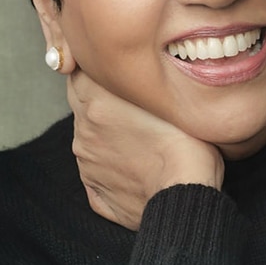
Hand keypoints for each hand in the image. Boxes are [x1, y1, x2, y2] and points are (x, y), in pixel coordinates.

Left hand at [67, 70, 223, 229]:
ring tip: (139, 136)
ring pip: (88, 132)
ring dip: (105, 129)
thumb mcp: (165, 96)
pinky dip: (110, 159)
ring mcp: (86, 159)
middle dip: (99, 96)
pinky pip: (96, 162)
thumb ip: (137, 82)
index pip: (79, 70)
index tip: (117, 70)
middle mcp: (84, 129)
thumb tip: (129, 72)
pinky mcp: (93, 186)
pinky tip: (134, 162)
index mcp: (97, 102)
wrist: (184, 196)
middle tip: (130, 102)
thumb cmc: (186, 146)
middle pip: (79, 99)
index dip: (99, 68)